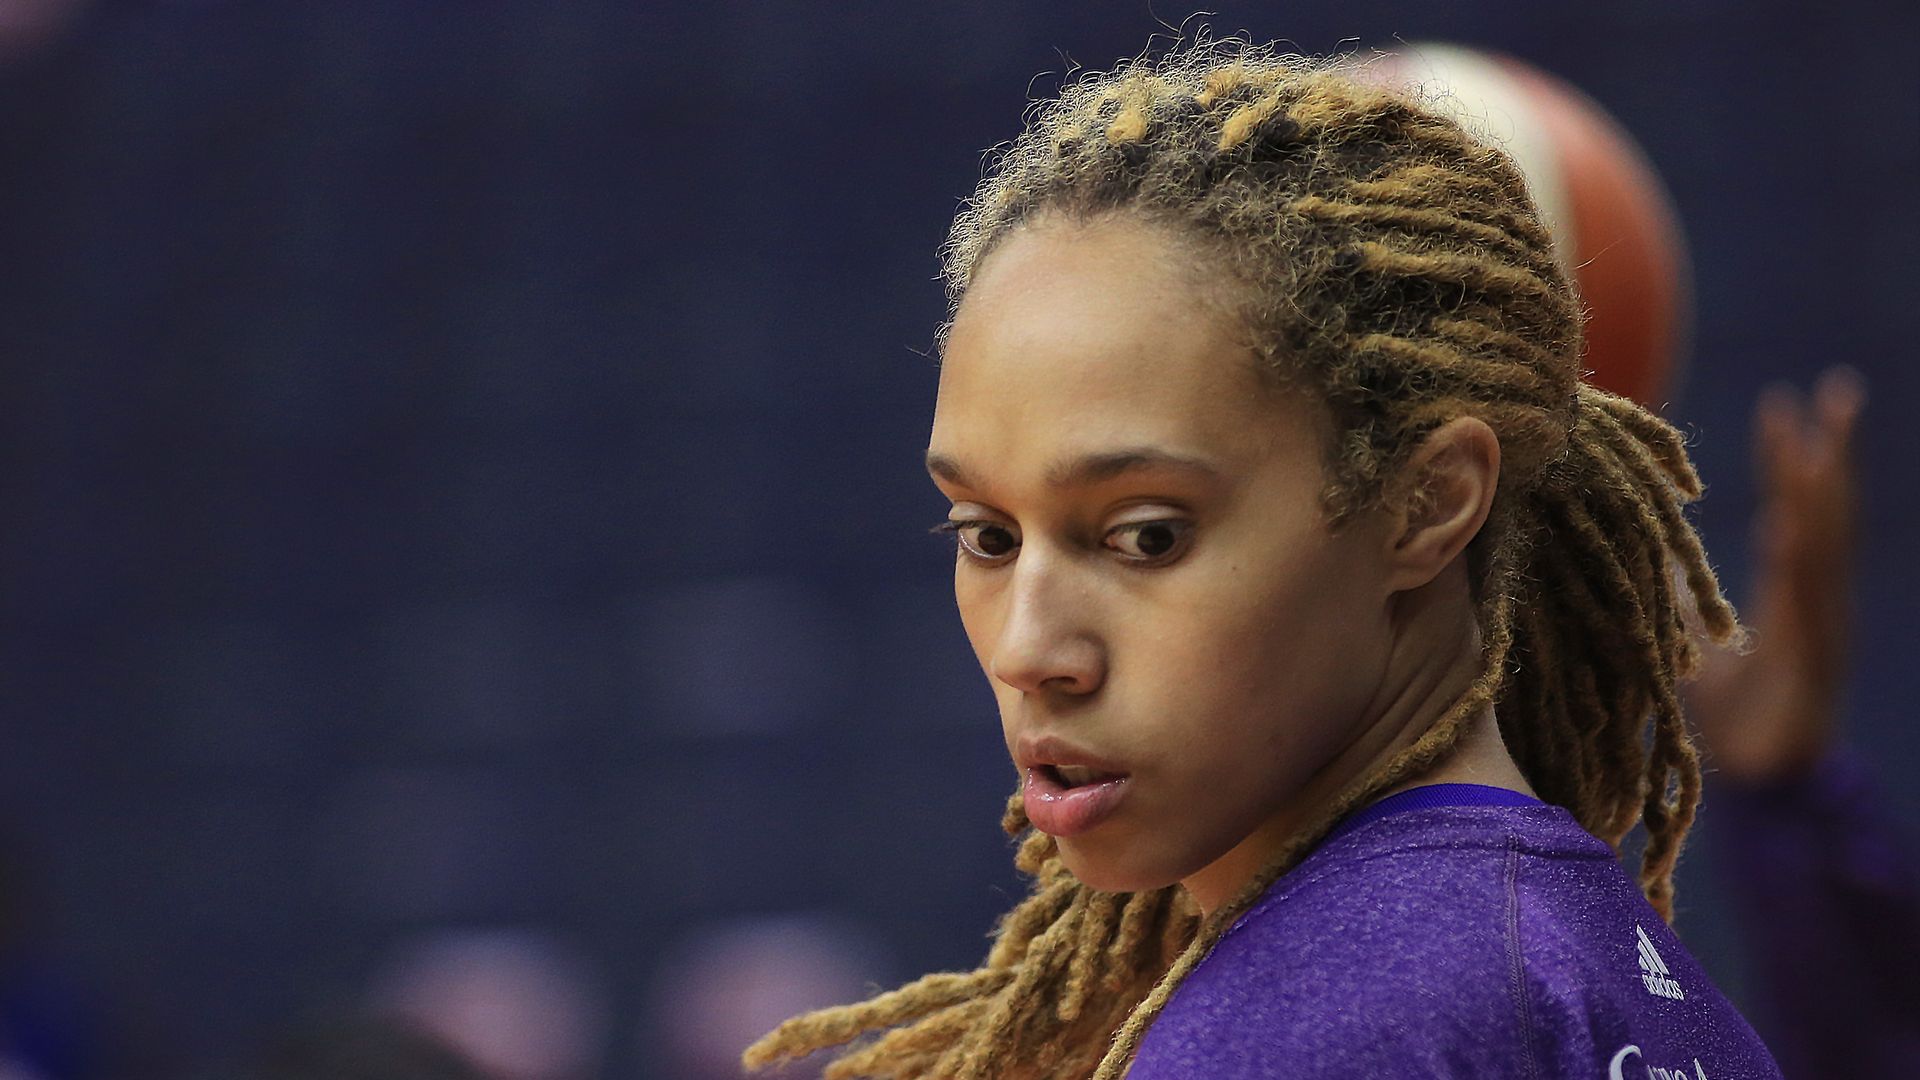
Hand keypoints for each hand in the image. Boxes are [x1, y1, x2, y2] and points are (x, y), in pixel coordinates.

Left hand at [1689, 367, 1864, 784]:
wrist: (1761, 783)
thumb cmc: (1732, 715)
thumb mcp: (1693, 641)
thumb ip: (1678, 596)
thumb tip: (1640, 552)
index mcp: (1788, 591)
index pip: (1793, 509)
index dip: (1789, 461)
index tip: (1783, 406)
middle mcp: (1812, 600)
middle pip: (1827, 514)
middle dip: (1831, 455)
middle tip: (1836, 393)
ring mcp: (1822, 628)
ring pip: (1825, 550)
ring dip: (1823, 498)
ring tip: (1819, 445)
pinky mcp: (1816, 665)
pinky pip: (1809, 607)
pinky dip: (1802, 566)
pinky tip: (1791, 530)